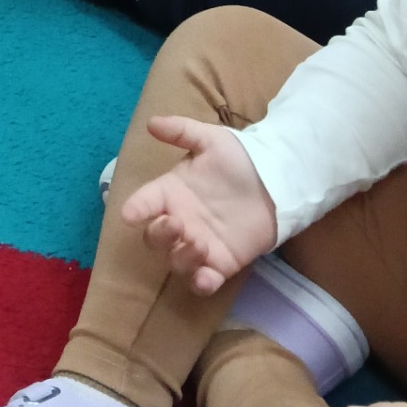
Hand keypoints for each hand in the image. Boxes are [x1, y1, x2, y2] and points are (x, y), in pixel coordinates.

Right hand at [120, 115, 277, 293]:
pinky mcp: (222, 264)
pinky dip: (201, 284)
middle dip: (159, 234)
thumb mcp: (210, 140)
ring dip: (181, 257)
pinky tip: (207, 278)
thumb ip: (181, 131)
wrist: (277, 181)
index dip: (135, 208)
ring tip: (198, 243)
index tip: (130, 214)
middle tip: (176, 224)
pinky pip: (204, 282)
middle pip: (155, 238)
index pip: (145, 202)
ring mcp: (200, 244)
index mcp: (171, 192)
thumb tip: (151, 123)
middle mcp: (180, 220)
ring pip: (176, 262)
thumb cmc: (238, 159)